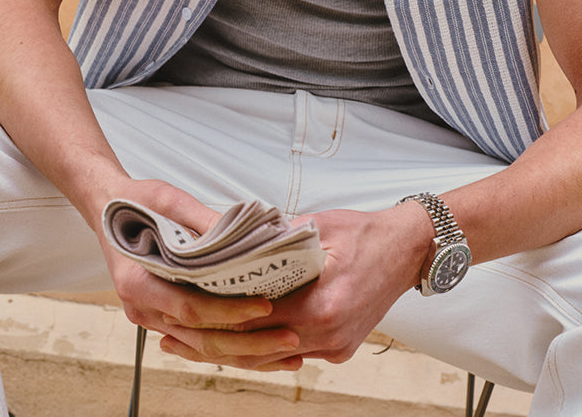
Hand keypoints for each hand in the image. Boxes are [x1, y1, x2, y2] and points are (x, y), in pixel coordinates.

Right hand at [98, 178, 303, 369]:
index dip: (230, 311)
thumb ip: (202, 221)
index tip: (265, 306)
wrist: (106, 209)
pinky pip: (197, 338)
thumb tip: (241, 239)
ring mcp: (150, 317)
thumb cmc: (133, 203)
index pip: (191, 309)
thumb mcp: (168, 201)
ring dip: (246, 352)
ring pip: (202, 347)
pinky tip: (262, 346)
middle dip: (249, 344)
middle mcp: (142, 308)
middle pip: (201, 339)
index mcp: (138, 282)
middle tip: (291, 339)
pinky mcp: (161, 316)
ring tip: (286, 351)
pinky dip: (230, 343)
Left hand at [155, 201, 430, 369]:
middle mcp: (328, 332)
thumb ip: (276, 240)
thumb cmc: (364, 232)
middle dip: (214, 341)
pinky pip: (293, 353)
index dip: (215, 315)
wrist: (410, 249)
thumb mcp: (317, 226)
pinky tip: (238, 341)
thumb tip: (233, 239)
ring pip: (272, 356)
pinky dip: (265, 347)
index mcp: (321, 302)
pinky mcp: (340, 349)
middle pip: (257, 345)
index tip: (183, 309)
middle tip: (171, 336)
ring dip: (235, 350)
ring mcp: (335, 346)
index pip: (254, 317)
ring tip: (192, 344)